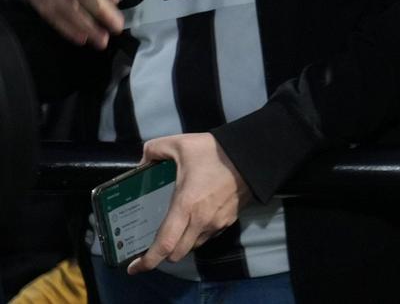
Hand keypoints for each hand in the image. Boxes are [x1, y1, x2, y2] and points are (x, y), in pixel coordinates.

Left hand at [127, 133, 248, 272]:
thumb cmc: (216, 151)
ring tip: (174, 230)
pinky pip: (207, 237)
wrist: (254, 154)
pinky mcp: (229, 220)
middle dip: (162, 255)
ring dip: (181, 245)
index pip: (164, 245)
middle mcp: (201, 221)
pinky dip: (197, 236)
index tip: (132, 268)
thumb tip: (142, 162)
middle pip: (177, 254)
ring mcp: (217, 223)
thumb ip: (154, 149)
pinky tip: (195, 220)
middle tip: (152, 245)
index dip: (147, 262)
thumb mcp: (181, 144)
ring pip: (193, 247)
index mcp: (185, 206)